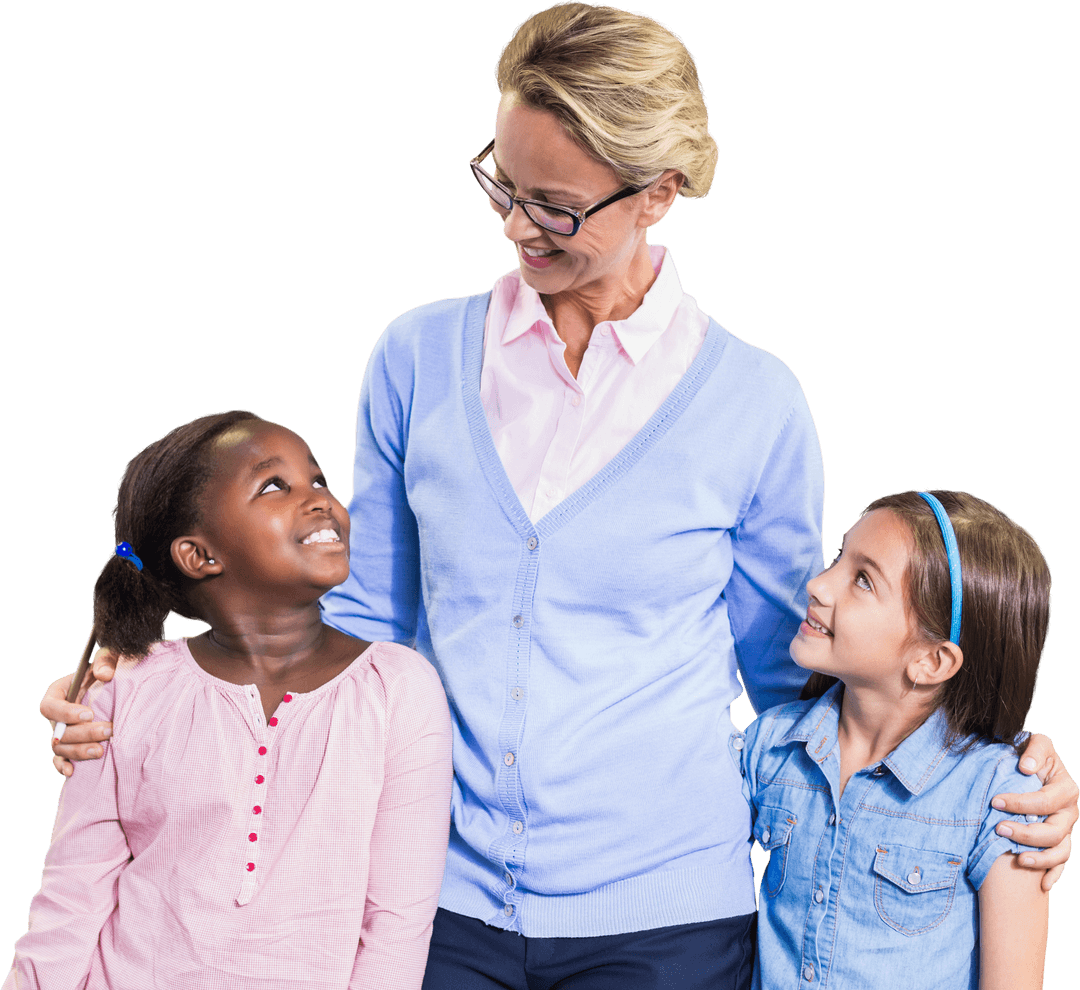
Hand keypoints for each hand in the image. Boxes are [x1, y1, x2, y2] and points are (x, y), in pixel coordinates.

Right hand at [41, 648, 117, 775]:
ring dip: (79, 751)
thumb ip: (106, 661)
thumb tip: (105, 674)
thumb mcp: (109, 659)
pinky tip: (72, 772)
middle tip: (109, 730)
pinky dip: (63, 767)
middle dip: (83, 733)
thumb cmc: (109, 670)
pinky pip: (60, 760)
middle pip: (59, 731)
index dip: (66, 713)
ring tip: (101, 751)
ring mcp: (62, 732)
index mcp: (58, 693)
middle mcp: (57, 715)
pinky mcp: (70, 744)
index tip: (89, 714)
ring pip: (60, 748)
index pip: (50, 706)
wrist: (118, 686)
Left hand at [992, 732, 1078, 891]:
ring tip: (1016, 858)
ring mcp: (1066, 829)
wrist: (1028, 765)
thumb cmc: (1029, 754)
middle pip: (1053, 831)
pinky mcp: (1060, 842)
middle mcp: (1069, 812)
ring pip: (1060, 851)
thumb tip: (1026, 767)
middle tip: (998, 829)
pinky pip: (1061, 864)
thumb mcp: (1035, 744)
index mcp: (1065, 788)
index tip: (995, 801)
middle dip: (1026, 833)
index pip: (1045, 801)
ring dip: (1039, 858)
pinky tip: (1043, 884)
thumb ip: (1034, 750)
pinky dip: (1053, 874)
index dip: (1021, 803)